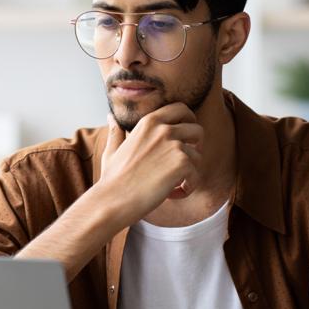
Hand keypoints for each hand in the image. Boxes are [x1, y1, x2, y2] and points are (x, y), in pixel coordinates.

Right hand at [97, 103, 203, 225]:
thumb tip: (110, 116)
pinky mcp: (182, 163)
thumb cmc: (112, 179)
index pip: (180, 109)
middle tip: (185, 162)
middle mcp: (164, 129)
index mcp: (149, 122)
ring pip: (197, 156)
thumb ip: (116, 132)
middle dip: (196, 145)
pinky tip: (171, 195)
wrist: (114, 199)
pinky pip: (196, 175)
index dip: (189, 121)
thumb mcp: (112, 150)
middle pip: (197, 130)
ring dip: (189, 173)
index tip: (186, 136)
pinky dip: (187, 188)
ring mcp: (175, 145)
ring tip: (171, 186)